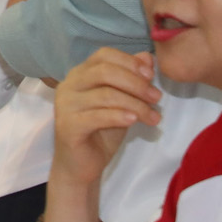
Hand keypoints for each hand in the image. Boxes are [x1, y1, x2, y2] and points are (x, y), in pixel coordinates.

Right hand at [52, 48, 160, 189]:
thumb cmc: (102, 132)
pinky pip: (97, 116)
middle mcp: (69, 85)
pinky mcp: (68, 126)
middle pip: (104, 71)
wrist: (82, 165)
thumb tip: (147, 57)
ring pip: (105, 95)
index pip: (104, 55)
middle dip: (136, 83)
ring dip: (135, 104)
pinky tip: (134, 121)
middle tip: (156, 98)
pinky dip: (119, 116)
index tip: (151, 76)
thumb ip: (132, 80)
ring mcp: (65, 105)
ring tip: (153, 117)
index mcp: (80, 74)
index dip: (129, 62)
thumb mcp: (122, 103)